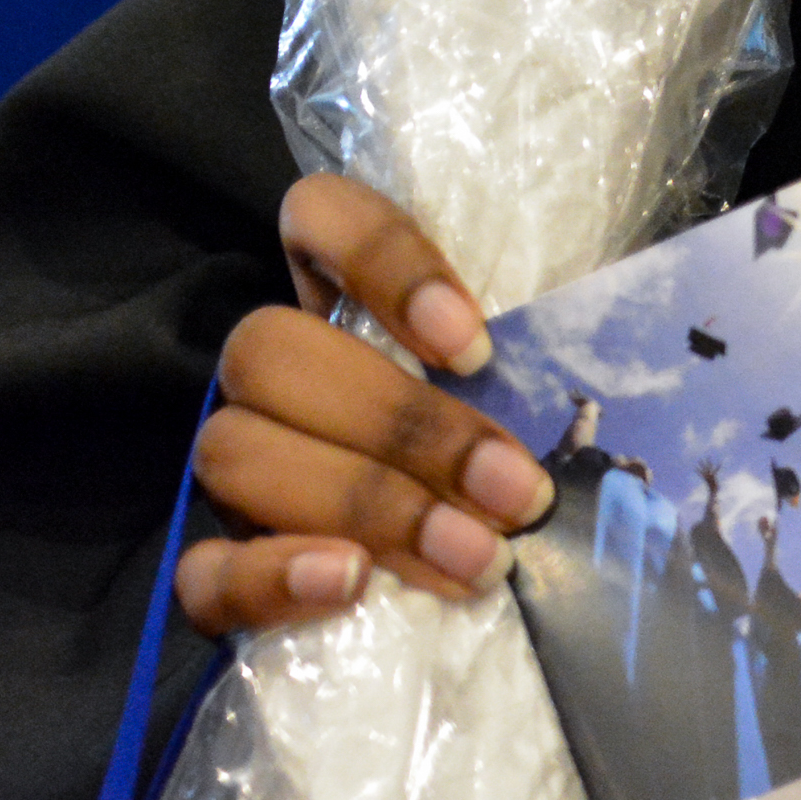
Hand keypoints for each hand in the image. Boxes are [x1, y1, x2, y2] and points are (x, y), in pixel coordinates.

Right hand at [176, 176, 552, 634]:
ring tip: (477, 555)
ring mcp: (228, 460)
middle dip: (406, 428)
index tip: (473, 345)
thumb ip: (534, 352)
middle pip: (271, 352)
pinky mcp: (211, 563)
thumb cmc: (503, 433)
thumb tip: (598, 369)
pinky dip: (270, 578)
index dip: (384, 263)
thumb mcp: (519, 376)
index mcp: (338, 288)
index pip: (320, 216)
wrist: (450, 554)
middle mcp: (270, 366)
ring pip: (236, 451)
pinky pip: (202, 572)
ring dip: (369, 507)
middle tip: (518, 492)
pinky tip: (349, 583)